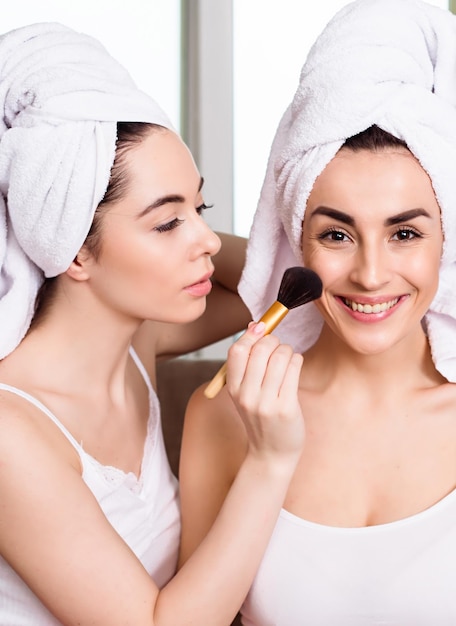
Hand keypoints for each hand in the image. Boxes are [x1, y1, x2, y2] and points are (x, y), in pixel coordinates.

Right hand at [225, 322, 304, 466]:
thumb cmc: (261, 417)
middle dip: (274, 341)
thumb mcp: (245, 392)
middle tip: (277, 348)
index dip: (251, 335)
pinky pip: (294, 369)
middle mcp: (247, 395)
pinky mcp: (286, 407)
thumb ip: (247, 362)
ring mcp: (266, 403)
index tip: (261, 330)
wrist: (271, 454)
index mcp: (233, 389)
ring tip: (288, 359)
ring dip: (288, 351)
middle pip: (261, 350)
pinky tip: (294, 367)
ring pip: (281, 356)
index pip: (237, 350)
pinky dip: (296, 361)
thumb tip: (254, 325)